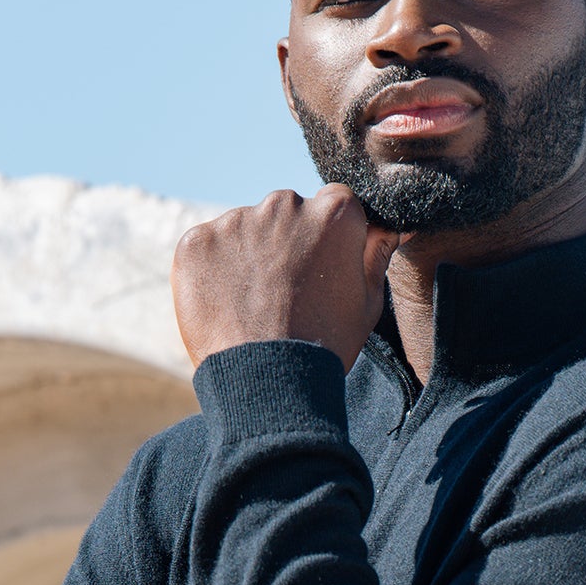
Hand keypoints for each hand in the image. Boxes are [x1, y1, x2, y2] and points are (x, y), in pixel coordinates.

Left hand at [172, 185, 399, 373]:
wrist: (265, 380)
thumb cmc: (324, 345)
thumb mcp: (367, 303)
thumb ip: (375, 255)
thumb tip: (387, 227)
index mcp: (333, 213)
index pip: (333, 204)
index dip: (327, 236)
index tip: (320, 265)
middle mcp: (284, 205)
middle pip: (287, 213)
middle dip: (286, 242)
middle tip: (284, 292)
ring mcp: (236, 220)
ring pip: (245, 229)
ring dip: (248, 255)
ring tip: (253, 304)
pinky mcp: (198, 241)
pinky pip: (208, 246)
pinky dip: (213, 269)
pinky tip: (227, 304)